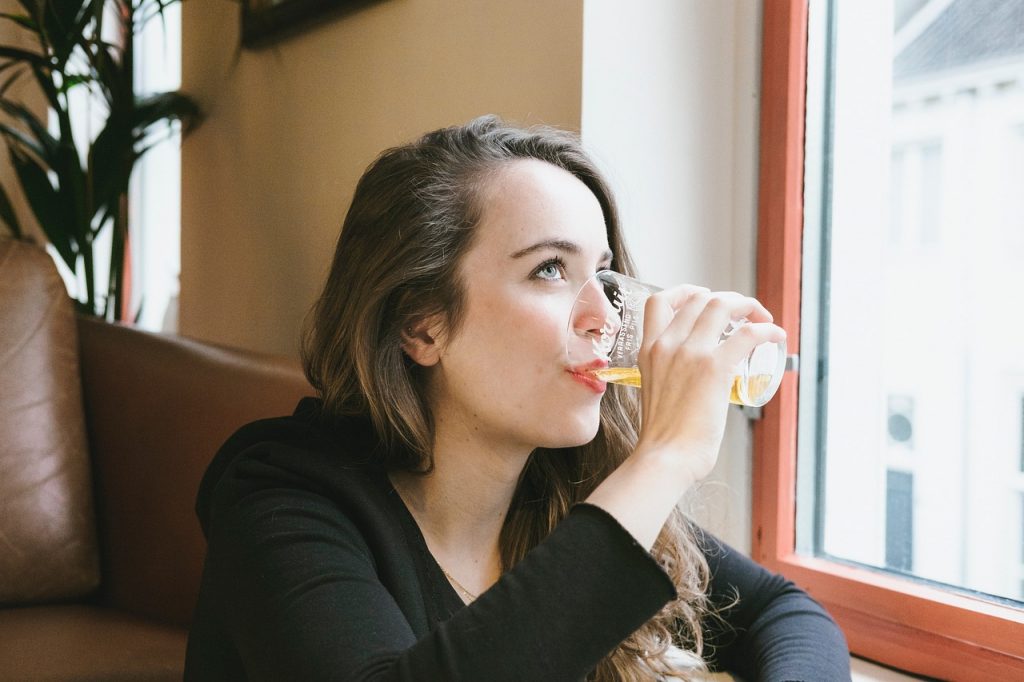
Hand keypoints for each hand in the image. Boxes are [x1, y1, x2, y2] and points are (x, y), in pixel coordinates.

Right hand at [634, 286, 785, 485]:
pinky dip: (766, 329)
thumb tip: (692, 387)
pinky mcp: (714, 368)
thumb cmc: (663, 439)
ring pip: (722, 305)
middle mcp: (666, 344)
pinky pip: (748, 334)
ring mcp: (689, 353)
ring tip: (761, 319)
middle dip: (726, 299)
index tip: (703, 298)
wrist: (665, 458)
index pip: (659, 301)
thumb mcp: (654, 393)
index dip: (686, 292)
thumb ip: (668, 379)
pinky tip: (776, 336)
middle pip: (698, 298)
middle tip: (744, 314)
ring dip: (747, 306)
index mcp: (648, 351)